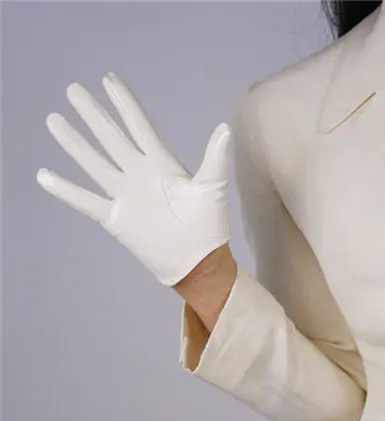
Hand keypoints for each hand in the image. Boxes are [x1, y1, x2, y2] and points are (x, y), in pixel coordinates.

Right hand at [37, 71, 232, 285]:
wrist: (198, 261)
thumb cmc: (209, 226)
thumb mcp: (212, 188)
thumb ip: (214, 158)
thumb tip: (225, 128)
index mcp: (162, 164)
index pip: (138, 126)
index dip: (124, 103)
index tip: (109, 79)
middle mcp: (139, 174)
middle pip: (110, 138)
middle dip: (93, 114)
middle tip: (73, 90)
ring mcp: (125, 194)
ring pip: (93, 162)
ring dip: (74, 143)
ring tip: (54, 120)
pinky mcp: (115, 217)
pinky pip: (85, 200)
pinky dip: (65, 189)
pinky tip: (44, 175)